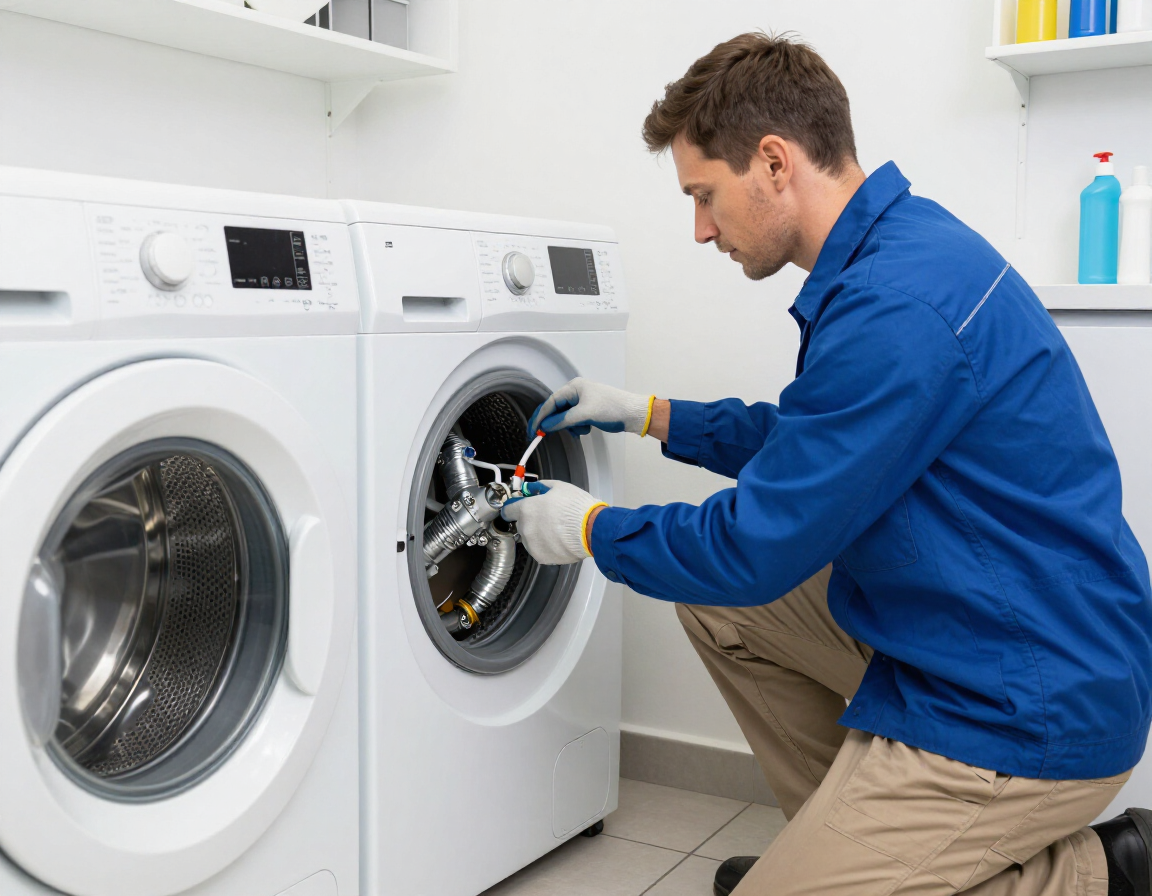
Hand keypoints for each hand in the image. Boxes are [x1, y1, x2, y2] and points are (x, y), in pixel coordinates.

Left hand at [501, 480, 607, 564]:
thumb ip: (540, 487)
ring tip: (557, 530)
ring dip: (539, 534)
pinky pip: (540, 550)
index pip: (508, 510)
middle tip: (549, 517)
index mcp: (526, 509)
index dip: (513, 508)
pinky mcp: (541, 557)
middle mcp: (525, 528)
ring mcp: (532, 545)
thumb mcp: (559, 487)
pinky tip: (560, 539)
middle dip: (531, 520)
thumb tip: (530, 488)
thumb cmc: (576, 508)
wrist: (591, 530)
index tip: (518, 508)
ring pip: (530, 538)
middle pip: (521, 524)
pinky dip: (547, 546)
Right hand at [527, 378, 654, 437]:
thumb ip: (562, 421)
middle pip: (556, 410)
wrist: (633, 414)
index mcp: (574, 387)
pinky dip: (578, 427)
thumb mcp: (584, 415)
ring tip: (583, 428)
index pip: (550, 403)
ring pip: (566, 418)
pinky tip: (588, 428)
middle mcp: (577, 392)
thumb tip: (545, 426)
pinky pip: (575, 421)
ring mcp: (583, 402)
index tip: (534, 430)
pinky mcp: (589, 411)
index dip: (540, 417)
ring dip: (571, 427)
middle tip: (541, 435)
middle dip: (555, 423)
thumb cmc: (613, 408)